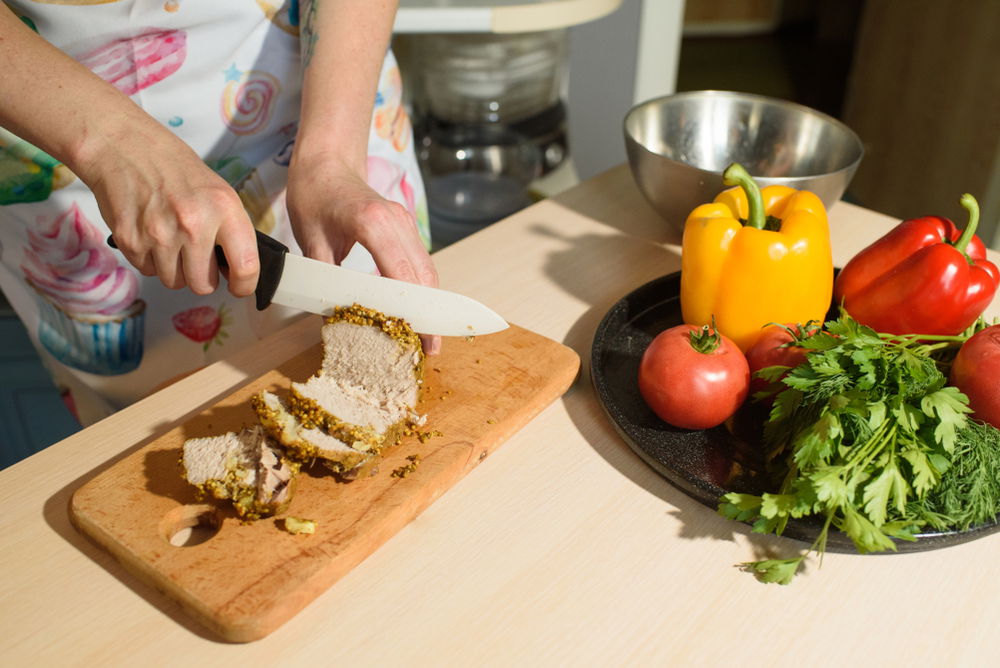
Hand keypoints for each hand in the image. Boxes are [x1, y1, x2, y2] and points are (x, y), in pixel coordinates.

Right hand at [85, 123, 258, 297]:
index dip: (244, 284)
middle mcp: (193, 224)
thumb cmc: (174, 168)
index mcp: (224, 209)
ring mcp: (160, 235)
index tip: (239, 286)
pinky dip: (150, 259)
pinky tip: (150, 233)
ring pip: (174, 282)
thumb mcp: (217, 191)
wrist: (124, 147)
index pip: (245, 266)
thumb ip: (229, 230)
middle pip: (203, 285)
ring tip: (171, 239)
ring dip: (174, 268)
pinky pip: (148, 270)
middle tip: (197, 258)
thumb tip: (235, 270)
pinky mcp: (131, 241)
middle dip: (202, 277)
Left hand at [287, 152, 440, 354]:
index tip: (421, 340)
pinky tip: (416, 311)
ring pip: (428, 271)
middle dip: (429, 315)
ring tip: (426, 337)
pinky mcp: (406, 227)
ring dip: (429, 304)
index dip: (413, 312)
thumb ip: (325, 279)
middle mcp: (398, 222)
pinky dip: (421, 288)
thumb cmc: (314, 195)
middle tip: (428, 350)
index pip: (403, 276)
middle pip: (424, 277)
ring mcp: (406, 223)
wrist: (326, 160)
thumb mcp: (311, 240)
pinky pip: (420, 262)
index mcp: (374, 223)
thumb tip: (336, 317)